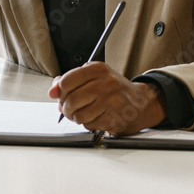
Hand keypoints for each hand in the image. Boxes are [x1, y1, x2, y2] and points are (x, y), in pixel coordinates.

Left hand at [48, 62, 166, 134]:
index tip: (62, 96)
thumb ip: (70, 80)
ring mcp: (112, 101)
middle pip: (70, 100)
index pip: (66, 81)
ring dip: (77, 118)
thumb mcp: (94, 77)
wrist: (141, 103)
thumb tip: (53, 91)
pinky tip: (96, 118)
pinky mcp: (115, 118)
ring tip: (84, 113)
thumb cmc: (114, 89)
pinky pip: (90, 125)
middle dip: (66, 108)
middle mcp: (106, 83)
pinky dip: (89, 124)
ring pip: (78, 115)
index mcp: (98, 69)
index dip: (60, 92)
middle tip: (69, 109)